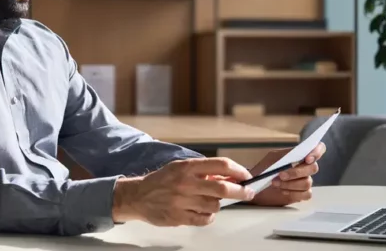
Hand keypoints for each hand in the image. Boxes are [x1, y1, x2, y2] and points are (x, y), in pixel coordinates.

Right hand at [112, 157, 254, 225]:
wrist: (138, 196)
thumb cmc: (162, 181)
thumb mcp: (181, 168)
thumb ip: (203, 171)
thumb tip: (229, 177)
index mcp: (187, 167)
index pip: (221, 165)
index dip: (238, 170)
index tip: (247, 176)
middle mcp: (186, 183)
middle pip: (223, 187)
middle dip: (241, 191)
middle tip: (248, 193)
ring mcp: (182, 201)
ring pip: (215, 205)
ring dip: (218, 204)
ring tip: (209, 201)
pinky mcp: (179, 217)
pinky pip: (205, 220)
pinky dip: (209, 217)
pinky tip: (203, 212)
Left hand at [248, 142, 325, 206]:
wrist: (255, 185)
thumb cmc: (264, 168)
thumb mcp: (273, 157)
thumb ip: (286, 154)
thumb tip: (298, 152)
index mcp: (300, 155)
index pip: (318, 149)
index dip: (317, 152)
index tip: (307, 159)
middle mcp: (305, 168)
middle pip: (313, 168)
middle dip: (296, 172)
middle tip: (281, 174)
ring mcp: (304, 181)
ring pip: (307, 182)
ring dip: (290, 183)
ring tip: (275, 183)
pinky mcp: (301, 194)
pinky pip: (306, 194)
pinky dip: (294, 193)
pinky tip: (283, 191)